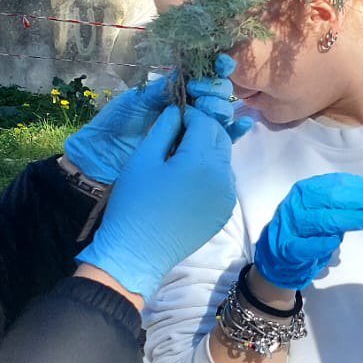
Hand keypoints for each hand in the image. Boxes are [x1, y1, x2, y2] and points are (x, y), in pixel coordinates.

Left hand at [63, 55, 246, 182]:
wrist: (104, 155)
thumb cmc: (115, 123)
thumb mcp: (135, 100)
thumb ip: (161, 90)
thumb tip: (185, 75)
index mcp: (174, 90)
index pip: (201, 75)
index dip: (214, 68)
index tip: (219, 64)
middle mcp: (189, 107)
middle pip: (217, 93)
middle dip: (214, 89)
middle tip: (198, 94)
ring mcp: (194, 127)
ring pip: (222, 113)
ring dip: (221, 107)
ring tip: (205, 110)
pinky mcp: (197, 148)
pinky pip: (222, 139)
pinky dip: (235, 131)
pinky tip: (244, 124)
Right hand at [77, 108, 236, 299]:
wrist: (138, 250)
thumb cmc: (134, 202)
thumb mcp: (143, 159)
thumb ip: (164, 129)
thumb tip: (177, 111)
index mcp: (202, 160)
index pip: (205, 122)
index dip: (189, 114)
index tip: (173, 117)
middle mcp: (224, 176)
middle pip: (220, 138)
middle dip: (202, 129)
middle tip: (176, 132)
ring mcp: (228, 195)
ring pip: (223, 159)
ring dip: (207, 150)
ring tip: (179, 155)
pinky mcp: (225, 210)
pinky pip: (223, 181)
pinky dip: (210, 171)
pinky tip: (188, 177)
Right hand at [254, 173, 362, 289]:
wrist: (278, 257)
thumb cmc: (310, 230)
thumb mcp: (328, 210)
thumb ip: (352, 202)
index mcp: (307, 190)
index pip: (339, 184)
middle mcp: (297, 204)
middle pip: (332, 198)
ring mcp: (290, 226)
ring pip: (322, 220)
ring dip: (350, 218)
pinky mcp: (286, 249)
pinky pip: (303, 246)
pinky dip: (318, 244)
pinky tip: (334, 242)